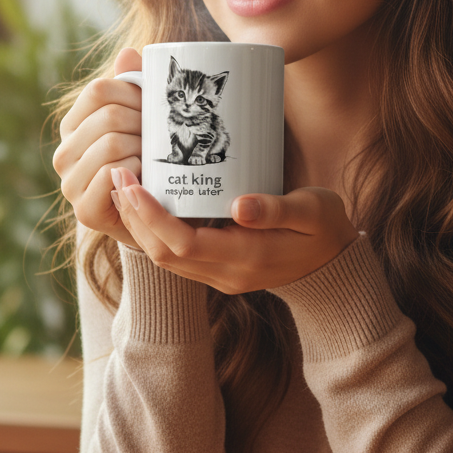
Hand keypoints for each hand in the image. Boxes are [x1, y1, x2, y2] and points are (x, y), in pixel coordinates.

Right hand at [54, 47, 142, 247]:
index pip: (98, 90)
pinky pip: (114, 173)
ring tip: (154, 158)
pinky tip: (145, 178)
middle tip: (161, 136)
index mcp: (73, 126)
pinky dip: (137, 172)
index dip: (133, 92)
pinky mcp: (83, 210)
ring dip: (143, 149)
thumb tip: (128, 53)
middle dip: (143, 123)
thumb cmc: (148, 164)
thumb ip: (133, 87)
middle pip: (108, 116)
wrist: (152, 216)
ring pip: (112, 143)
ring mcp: (69, 183)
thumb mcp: (142, 122)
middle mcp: (63, 153)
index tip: (154, 107)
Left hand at [109, 167, 358, 292]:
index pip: (183, 243)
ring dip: (139, 225)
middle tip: (118, 175)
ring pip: (164, 259)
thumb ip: (278, 209)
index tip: (133, 183)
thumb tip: (239, 206)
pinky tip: (146, 205)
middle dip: (135, 217)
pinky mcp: (217, 272)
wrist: (334, 265)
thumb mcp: (313, 210)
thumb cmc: (324, 228)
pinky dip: (154, 232)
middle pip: (163, 254)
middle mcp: (226, 274)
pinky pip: (175, 257)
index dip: (152, 216)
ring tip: (123, 186)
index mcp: (247, 257)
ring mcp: (220, 277)